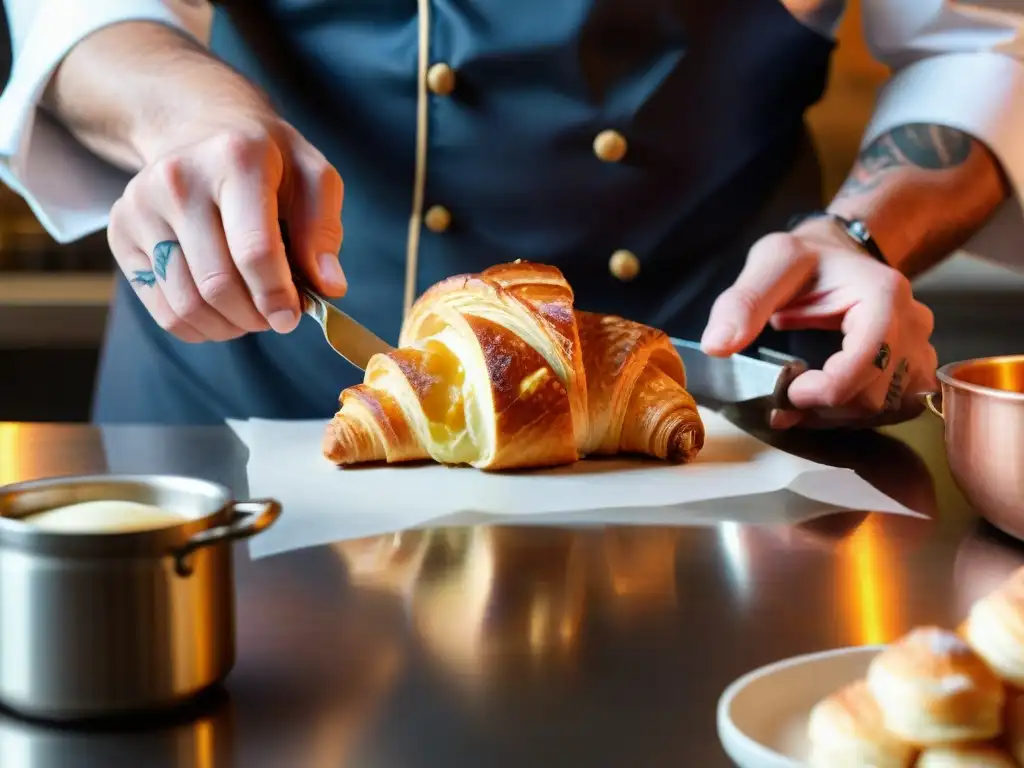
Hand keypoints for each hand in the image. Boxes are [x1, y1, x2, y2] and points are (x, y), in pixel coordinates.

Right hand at [107, 108, 345, 342]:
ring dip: (228, 327)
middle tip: (275, 317)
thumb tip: (329, 287)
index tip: (292, 317)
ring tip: (251, 315)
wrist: (198, 128)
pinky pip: (162, 310)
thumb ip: (324, 231)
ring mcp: (142, 205)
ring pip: (187, 304)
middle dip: (255, 316)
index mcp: (237, 159)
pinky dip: (198, 327)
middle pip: (218, 284)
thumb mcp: (312, 178)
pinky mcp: (121, 232)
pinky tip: (221, 314)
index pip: (254, 250)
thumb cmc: (267, 161)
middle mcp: (180, 179)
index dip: (277, 296)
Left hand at [700, 219, 938, 428]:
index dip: (826, 390)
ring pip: (886, 410)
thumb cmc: (809, 258)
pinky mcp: (916, 369)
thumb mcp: (771, 262)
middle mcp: (912, 325)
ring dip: (837, 416)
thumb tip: (717, 346)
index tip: (788, 390)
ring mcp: (921, 349)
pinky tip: (823, 402)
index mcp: (883, 296)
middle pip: (875, 396)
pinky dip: (855, 415)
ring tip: (798, 400)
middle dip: (824, 407)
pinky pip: (893, 409)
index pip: (868, 361)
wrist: (842, 255)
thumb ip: (744, 302)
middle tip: (782, 398)